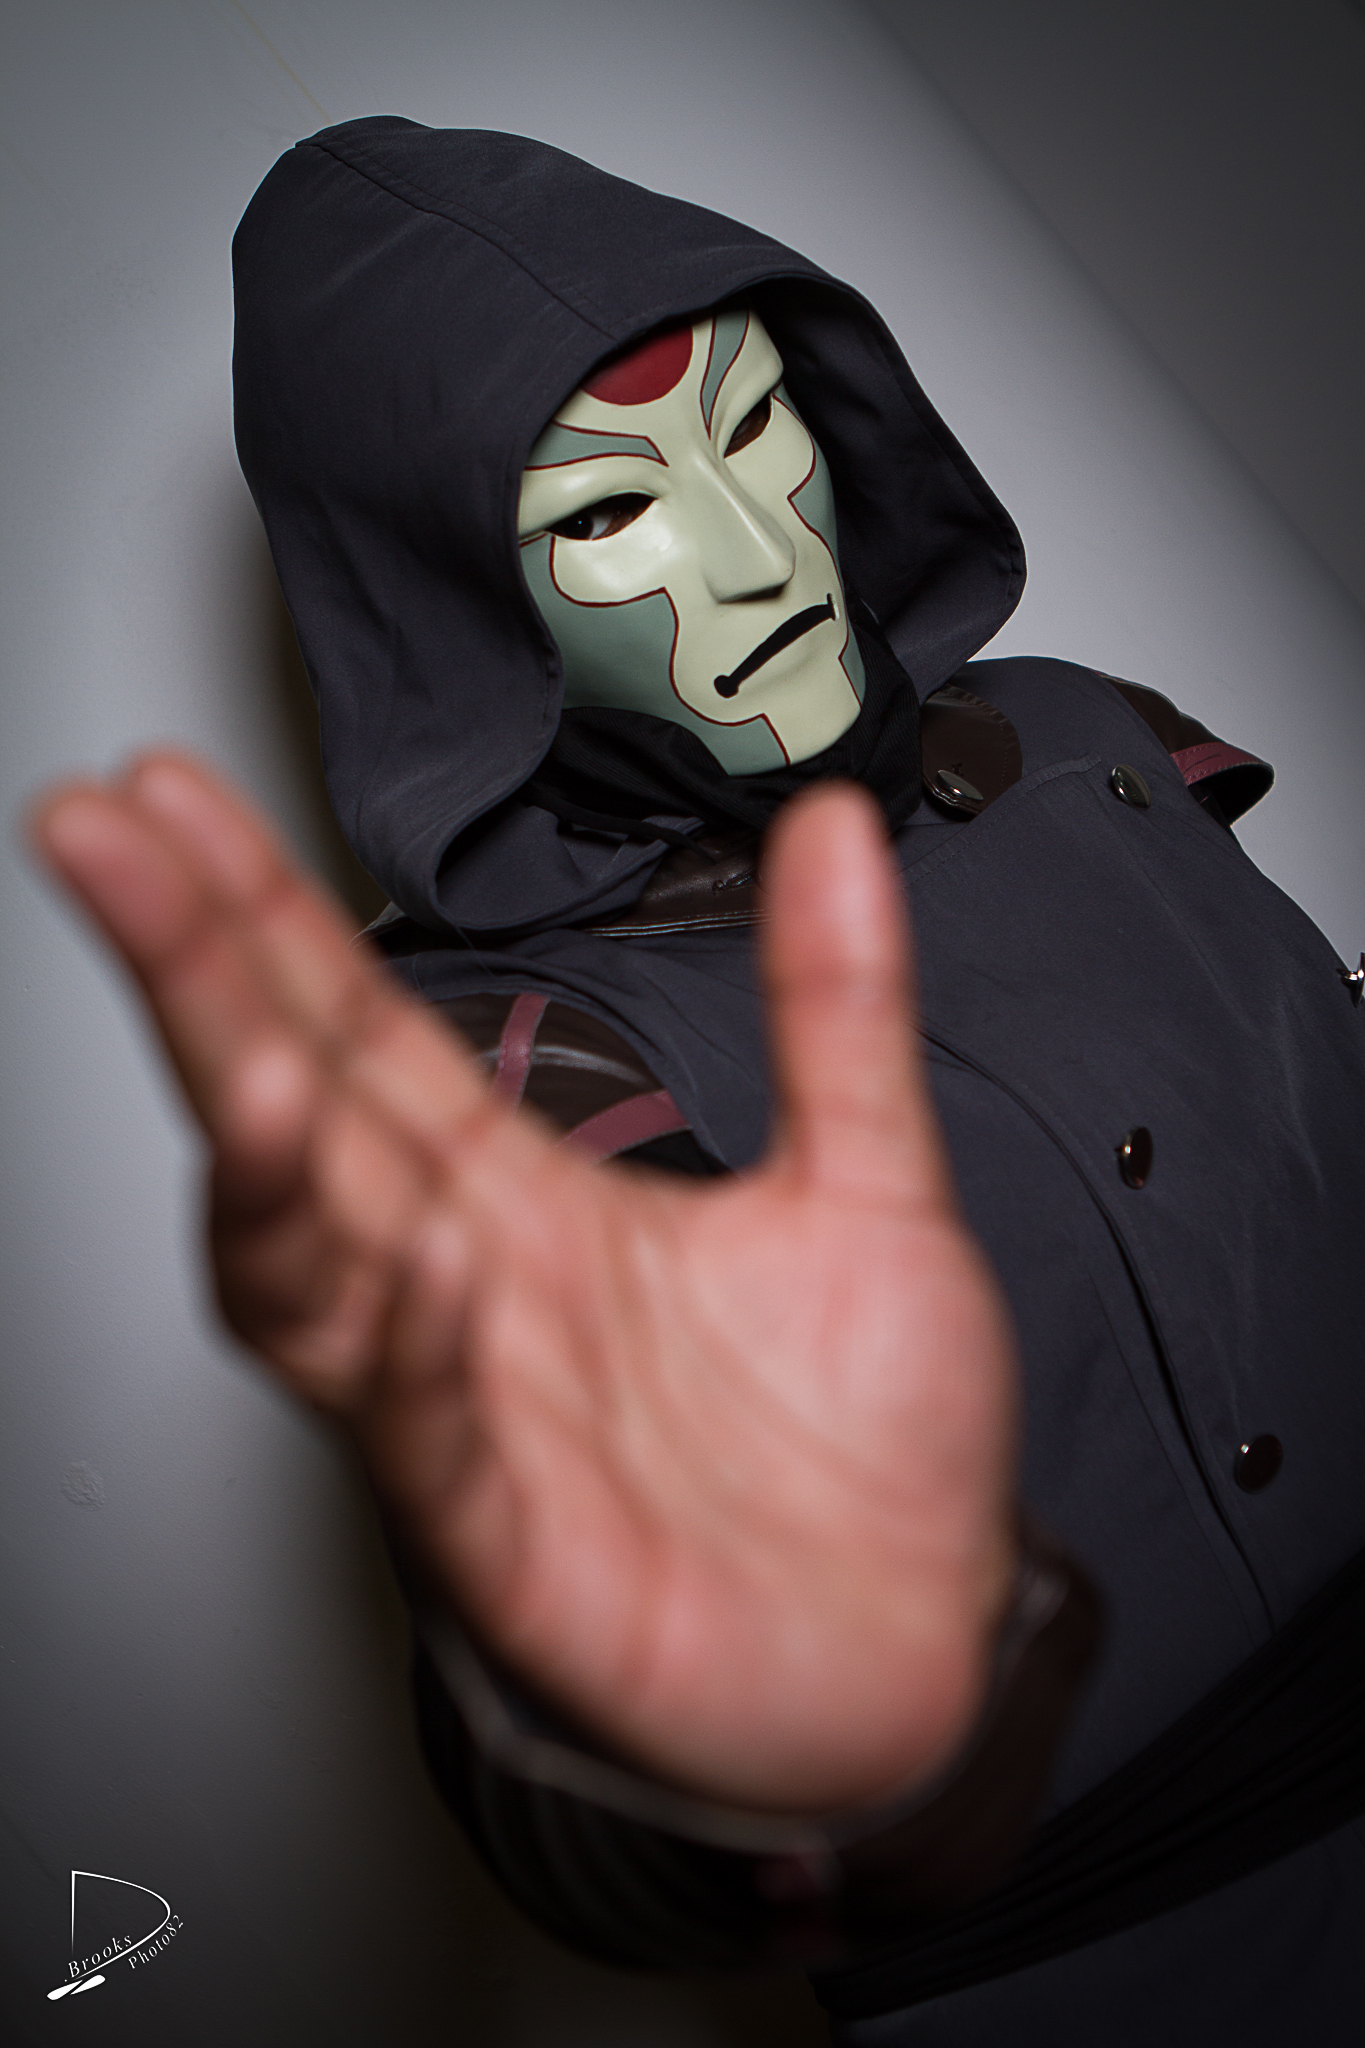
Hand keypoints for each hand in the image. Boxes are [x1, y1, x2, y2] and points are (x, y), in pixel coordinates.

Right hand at [31, 757, 1017, 1812]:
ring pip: (316, 1286)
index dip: (264, 919)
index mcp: (525, 1202)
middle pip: (298, 1122)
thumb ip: (836, 1004)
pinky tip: (410, 1269)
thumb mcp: (869, 1182)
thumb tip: (834, 823)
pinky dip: (411, 1362)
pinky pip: (433, 1447)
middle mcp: (465, 1295)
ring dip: (269, 1176)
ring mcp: (476, 1420)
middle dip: (197, 983)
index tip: (178, 803)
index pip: (359, 1033)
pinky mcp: (520, 1553)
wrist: (927, 1644)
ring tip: (250, 1064)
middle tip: (109, 845)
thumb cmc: (868, 1447)